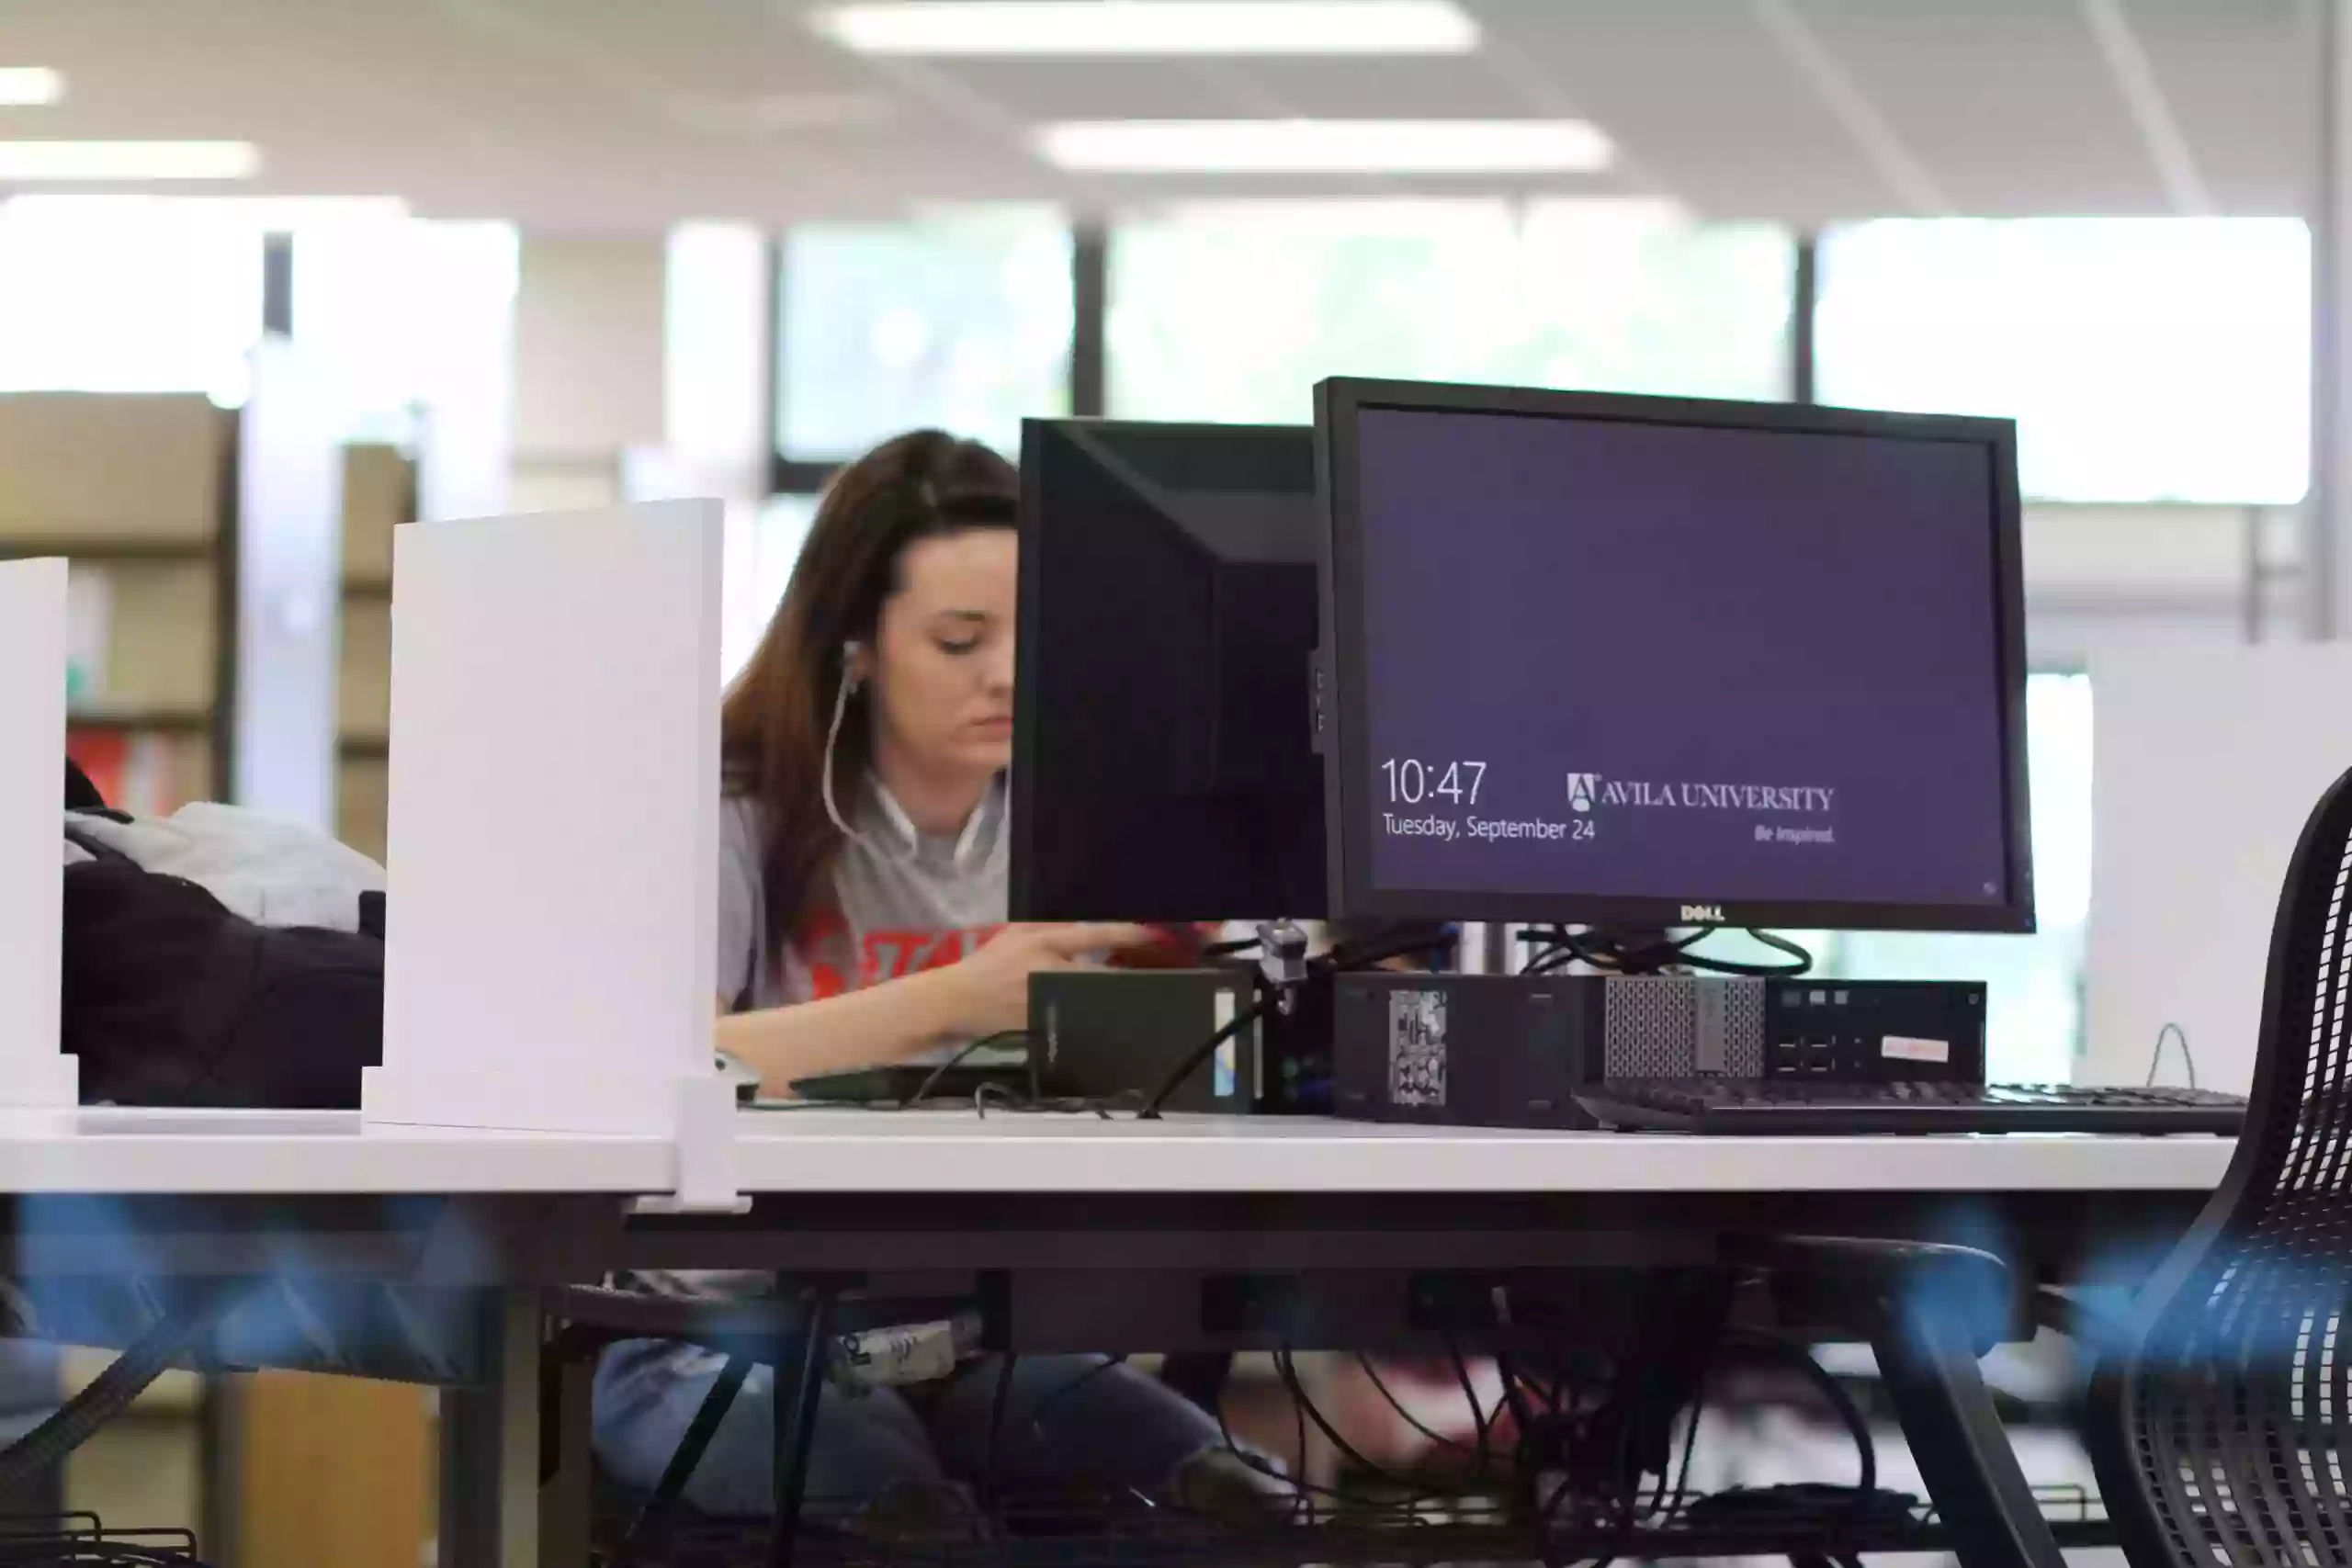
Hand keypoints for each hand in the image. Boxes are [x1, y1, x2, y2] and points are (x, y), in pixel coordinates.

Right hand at [939, 923, 1158, 1036]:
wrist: (957, 1001)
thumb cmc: (988, 963)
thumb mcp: (1016, 935)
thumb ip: (1050, 929)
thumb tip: (1086, 927)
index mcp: (1042, 944)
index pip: (1092, 935)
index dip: (1125, 934)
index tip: (1151, 934)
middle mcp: (1049, 971)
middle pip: (1101, 975)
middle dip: (1128, 976)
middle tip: (1157, 973)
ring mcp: (1048, 1001)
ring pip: (1092, 1000)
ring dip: (1112, 998)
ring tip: (1139, 995)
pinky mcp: (1044, 1024)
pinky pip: (1076, 1019)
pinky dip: (1092, 1016)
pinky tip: (1109, 1017)